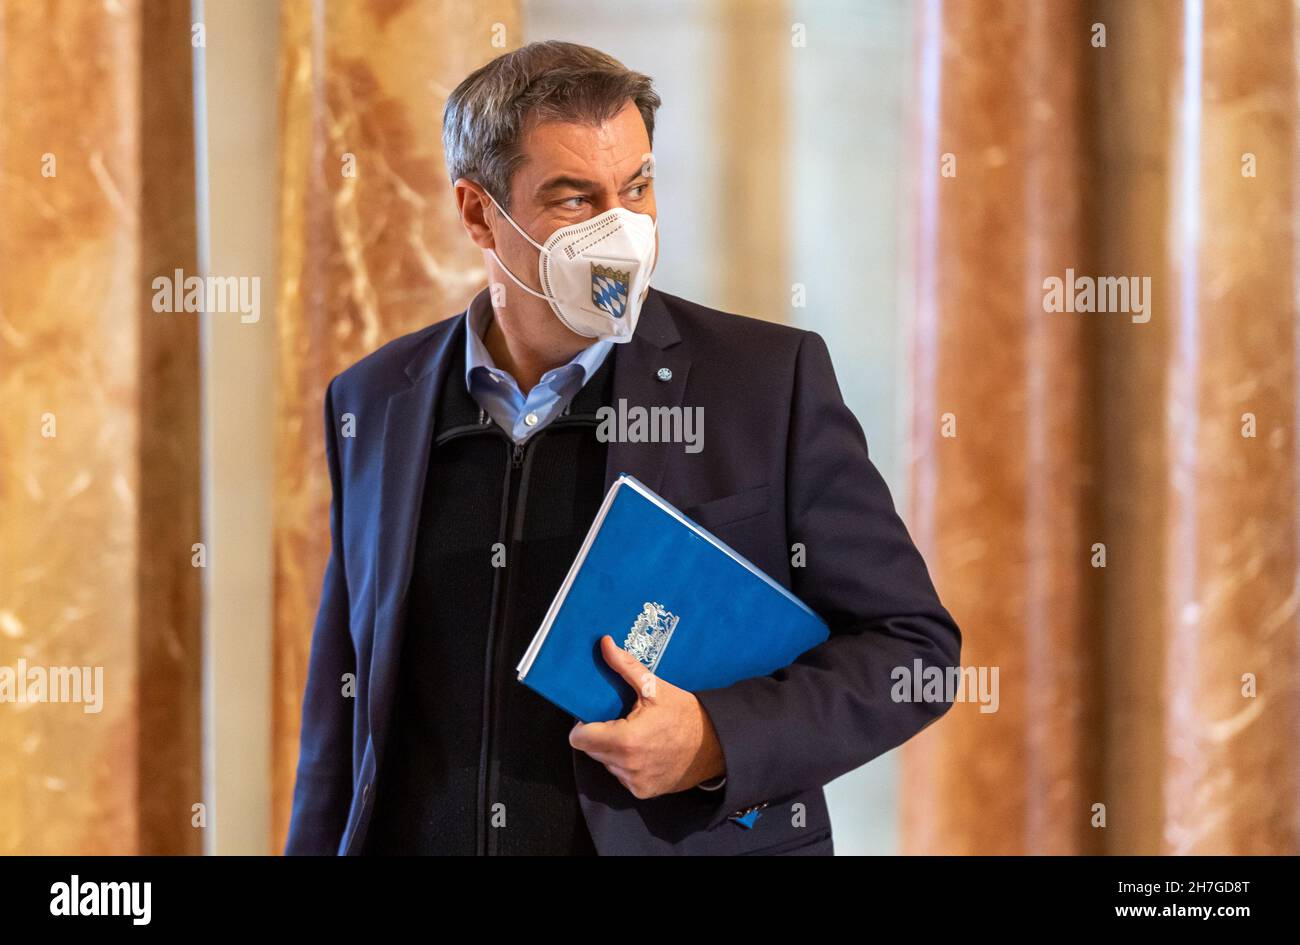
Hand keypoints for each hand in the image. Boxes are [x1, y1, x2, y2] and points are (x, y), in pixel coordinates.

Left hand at [569, 634, 725, 799]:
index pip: (579, 739)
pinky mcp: (643, 791)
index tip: (593, 716)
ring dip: (613, 751)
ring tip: (635, 735)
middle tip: (620, 721)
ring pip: (606, 763)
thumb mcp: (654, 688)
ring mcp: (635, 781)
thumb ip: (625, 666)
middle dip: (599, 735)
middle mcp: (627, 765)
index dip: (582, 726)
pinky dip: (627, 765)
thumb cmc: (686, 714)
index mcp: (626, 739)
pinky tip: (644, 751)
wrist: (715, 744)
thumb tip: (605, 644)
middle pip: (591, 751)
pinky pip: (621, 776)